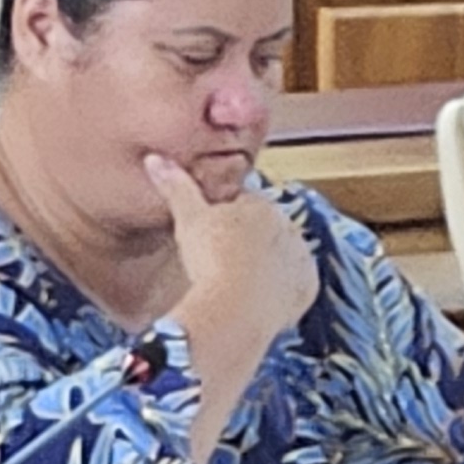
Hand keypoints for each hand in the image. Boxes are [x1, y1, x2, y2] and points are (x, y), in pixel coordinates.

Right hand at [147, 153, 316, 369]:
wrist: (237, 305)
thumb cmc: (211, 257)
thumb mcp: (188, 218)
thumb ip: (176, 187)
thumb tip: (155, 158)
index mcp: (263, 205)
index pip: (242, 203)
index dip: (222, 216)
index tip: (207, 232)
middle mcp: (290, 228)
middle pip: (264, 229)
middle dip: (245, 239)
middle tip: (218, 259)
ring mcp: (302, 259)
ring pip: (280, 256)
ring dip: (263, 264)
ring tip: (234, 279)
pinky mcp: (308, 288)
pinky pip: (293, 285)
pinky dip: (279, 289)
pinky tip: (256, 296)